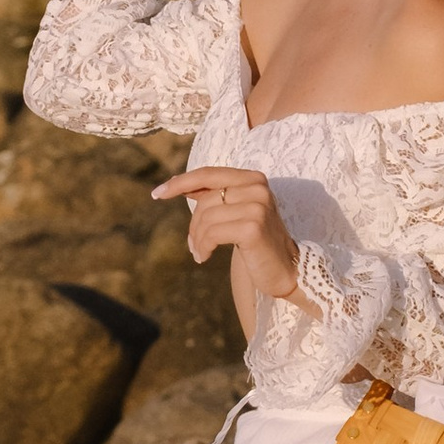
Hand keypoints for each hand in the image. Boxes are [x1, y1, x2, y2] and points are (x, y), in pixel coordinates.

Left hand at [152, 164, 302, 308]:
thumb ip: (214, 196)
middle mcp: (258, 187)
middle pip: (205, 200)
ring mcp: (257, 206)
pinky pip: (212, 233)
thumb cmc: (258, 241)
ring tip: (200, 253)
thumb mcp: (237, 211)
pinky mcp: (253, 227)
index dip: (180, 182)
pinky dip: (203, 246)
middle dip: (193, 225)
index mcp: (253, 178)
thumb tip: (177, 185)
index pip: (208, 174)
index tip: (157, 194)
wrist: (286, 269)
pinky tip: (205, 257)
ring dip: (197, 239)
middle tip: (194, 246)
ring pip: (206, 218)